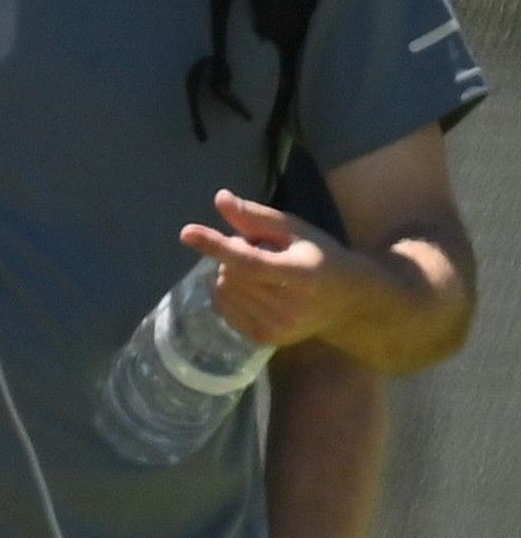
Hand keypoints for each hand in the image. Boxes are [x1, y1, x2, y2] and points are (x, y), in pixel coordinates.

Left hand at [182, 190, 363, 349]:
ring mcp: (274, 327)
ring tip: (262, 271)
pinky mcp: (262, 338)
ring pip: (222, 290)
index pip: (249, 263)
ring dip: (230, 274)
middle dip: (234, 256)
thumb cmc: (321, 258)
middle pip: (231, 275)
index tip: (188, 233)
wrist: (348, 303)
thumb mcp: (296, 231)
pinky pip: (223, 308)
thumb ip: (257, 217)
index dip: (217, 247)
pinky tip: (253, 287)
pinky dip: (228, 291)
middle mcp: (287, 307)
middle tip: (261, 252)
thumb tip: (220, 199)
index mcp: (301, 276)